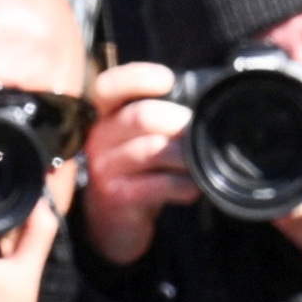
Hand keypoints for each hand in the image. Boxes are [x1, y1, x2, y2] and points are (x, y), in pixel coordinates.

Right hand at [75, 59, 189, 266]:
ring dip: (186, 156)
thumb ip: (159, 116)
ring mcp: (105, 168)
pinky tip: (192, 188)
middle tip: (197, 133)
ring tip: (199, 162)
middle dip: (179, 121)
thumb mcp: (139, 139)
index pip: (110, 86)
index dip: (138, 78)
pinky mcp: (118, 196)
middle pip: (142, 116)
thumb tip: (203, 99)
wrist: (114, 223)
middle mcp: (99, 138)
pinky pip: (159, 185)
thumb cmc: (135, 173)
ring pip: (152, 150)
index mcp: (104, 116)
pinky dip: (184, 185)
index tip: (168, 80)